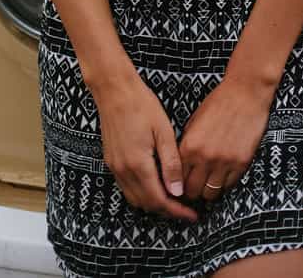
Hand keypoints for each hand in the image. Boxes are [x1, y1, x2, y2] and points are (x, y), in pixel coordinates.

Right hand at [94, 73, 198, 222]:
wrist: (114, 89)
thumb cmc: (141, 105)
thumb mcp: (163, 131)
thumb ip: (171, 164)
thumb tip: (178, 191)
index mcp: (138, 164)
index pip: (159, 200)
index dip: (176, 211)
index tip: (191, 214)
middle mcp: (123, 170)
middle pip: (146, 204)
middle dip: (166, 210)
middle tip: (185, 208)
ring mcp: (115, 167)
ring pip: (135, 198)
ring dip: (153, 203)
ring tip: (172, 198)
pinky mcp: (111, 161)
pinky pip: (126, 187)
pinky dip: (141, 193)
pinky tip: (154, 184)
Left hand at [178, 77, 273, 201]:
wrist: (245, 93)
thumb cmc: (220, 102)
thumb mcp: (194, 120)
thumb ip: (187, 144)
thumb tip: (182, 164)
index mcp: (190, 145)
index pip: (177, 178)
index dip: (178, 183)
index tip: (181, 184)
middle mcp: (205, 157)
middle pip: (193, 191)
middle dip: (192, 190)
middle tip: (195, 186)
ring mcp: (224, 162)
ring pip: (211, 194)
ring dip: (208, 189)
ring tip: (209, 181)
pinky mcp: (241, 164)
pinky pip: (229, 186)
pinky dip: (225, 183)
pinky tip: (223, 173)